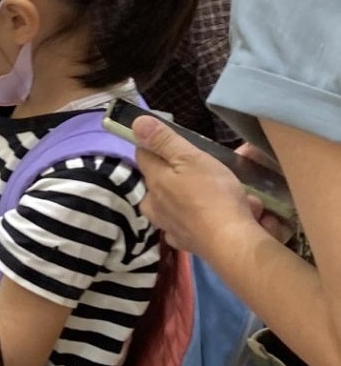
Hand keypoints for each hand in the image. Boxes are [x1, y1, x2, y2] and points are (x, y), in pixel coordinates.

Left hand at [133, 116, 254, 256]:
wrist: (229, 241)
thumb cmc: (212, 194)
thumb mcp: (190, 158)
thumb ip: (164, 141)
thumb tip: (136, 123)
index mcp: (154, 181)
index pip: (144, 154)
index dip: (155, 143)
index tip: (172, 139)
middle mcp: (153, 204)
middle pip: (160, 180)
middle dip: (178, 172)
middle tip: (206, 168)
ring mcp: (167, 225)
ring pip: (173, 202)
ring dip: (192, 195)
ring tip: (219, 191)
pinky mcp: (183, 241)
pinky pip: (188, 222)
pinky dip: (200, 217)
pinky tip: (216, 214)